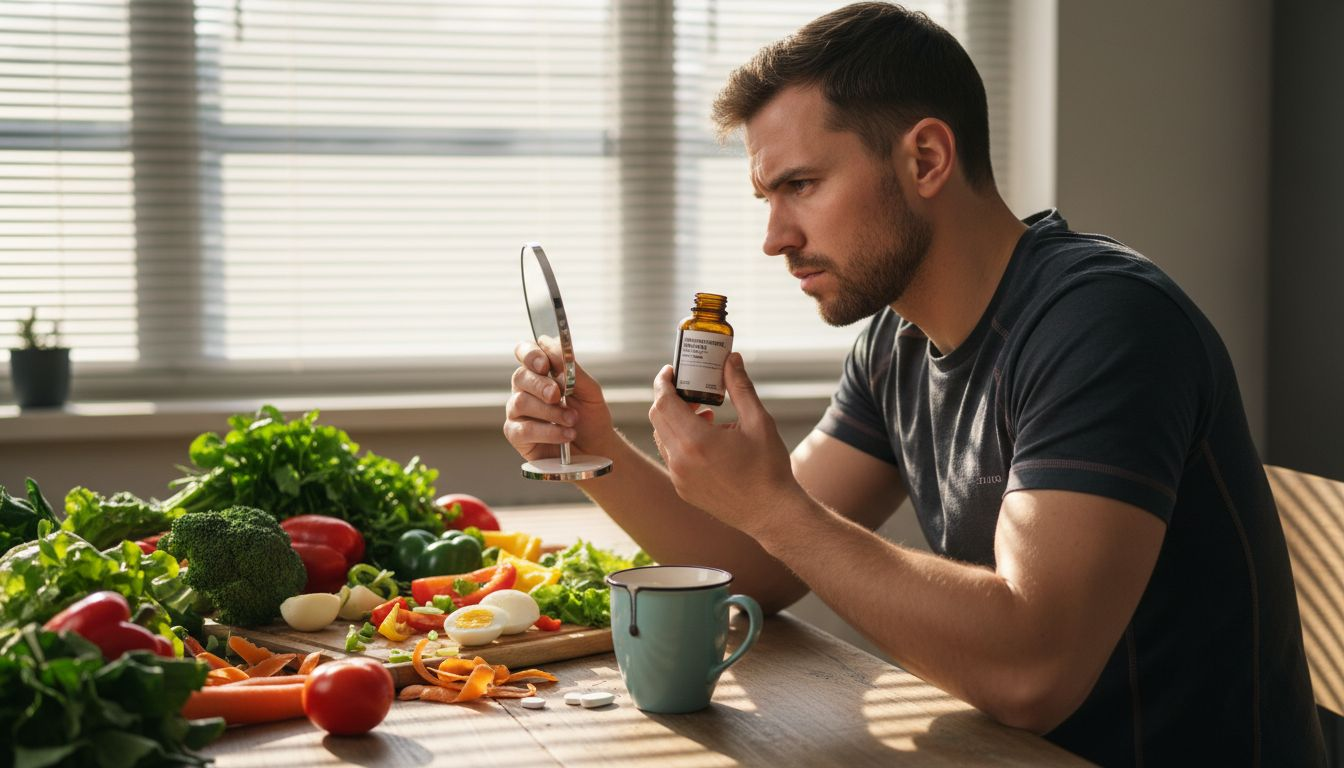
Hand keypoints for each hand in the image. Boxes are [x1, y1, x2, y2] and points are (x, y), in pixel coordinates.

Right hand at [503, 340, 614, 463]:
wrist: (596, 449)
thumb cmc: (591, 418)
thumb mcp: (590, 391)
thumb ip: (572, 369)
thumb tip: (551, 345)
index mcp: (541, 373)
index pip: (525, 352)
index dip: (530, 354)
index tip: (545, 365)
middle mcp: (525, 390)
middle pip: (520, 376)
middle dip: (541, 386)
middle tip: (560, 396)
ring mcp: (518, 412)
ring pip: (521, 402)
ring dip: (550, 412)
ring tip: (572, 421)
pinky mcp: (517, 435)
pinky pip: (524, 429)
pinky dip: (548, 432)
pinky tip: (565, 435)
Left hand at [648, 353, 802, 535]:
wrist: (771, 513)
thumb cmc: (768, 468)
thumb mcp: (758, 422)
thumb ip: (740, 387)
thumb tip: (731, 359)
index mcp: (696, 440)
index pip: (663, 402)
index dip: (663, 382)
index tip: (671, 371)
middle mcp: (680, 460)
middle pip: (658, 417)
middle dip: (670, 398)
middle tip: (693, 390)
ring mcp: (679, 477)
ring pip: (663, 437)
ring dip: (676, 420)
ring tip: (707, 417)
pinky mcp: (683, 489)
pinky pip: (671, 457)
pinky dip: (681, 441)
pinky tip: (708, 441)